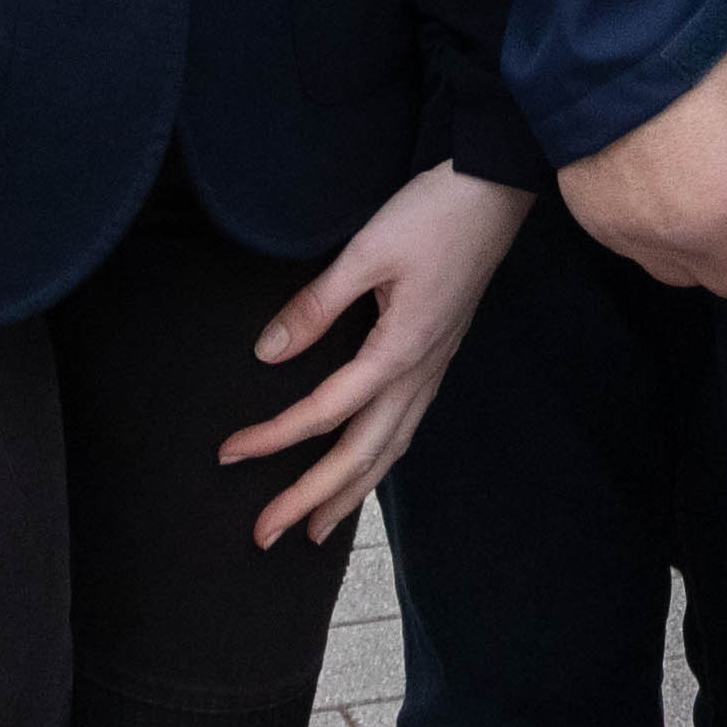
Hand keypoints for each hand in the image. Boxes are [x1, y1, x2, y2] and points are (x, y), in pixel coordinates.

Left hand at [220, 162, 537, 548]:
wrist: (497, 191)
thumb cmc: (435, 214)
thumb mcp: (367, 251)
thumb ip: (316, 306)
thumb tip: (268, 353)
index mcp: (399, 351)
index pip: (324, 413)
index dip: (272, 438)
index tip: (229, 454)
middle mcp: (420, 374)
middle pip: (360, 456)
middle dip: (310, 500)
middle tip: (265, 535)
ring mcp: (434, 369)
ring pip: (389, 451)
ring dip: (349, 494)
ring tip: (315, 529)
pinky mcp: (438, 357)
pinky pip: (405, 428)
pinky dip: (380, 462)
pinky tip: (366, 467)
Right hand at [557, 28, 726, 299]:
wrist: (614, 25)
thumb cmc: (710, 48)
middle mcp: (689, 239)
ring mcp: (636, 236)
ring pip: (690, 278)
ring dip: (708, 251)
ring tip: (709, 200)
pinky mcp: (596, 222)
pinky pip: (642, 254)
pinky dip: (659, 233)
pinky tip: (663, 190)